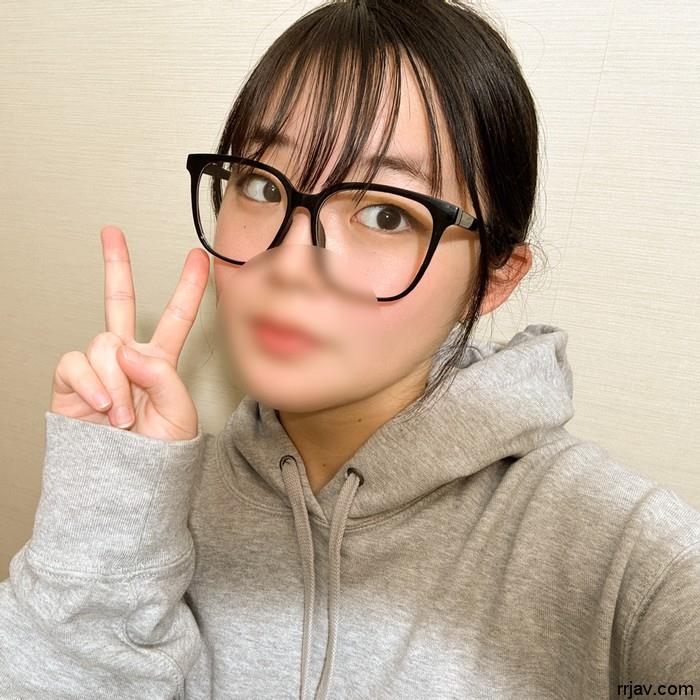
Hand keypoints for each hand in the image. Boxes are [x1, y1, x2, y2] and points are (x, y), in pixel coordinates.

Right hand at [49, 225, 208, 440]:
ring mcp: (98, 369)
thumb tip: (127, 349)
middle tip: (112, 233)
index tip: (200, 258)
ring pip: (103, 345)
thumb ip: (162, 376)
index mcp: (160, 362)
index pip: (177, 318)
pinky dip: (94, 386)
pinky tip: (105, 407)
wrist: (127, 484)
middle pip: (119, 303)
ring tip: (125, 415)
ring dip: (118, 383)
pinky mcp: (71, 383)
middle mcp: (127, 358)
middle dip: (116, 267)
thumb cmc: (156, 454)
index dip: (189, 288)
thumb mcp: (178, 414)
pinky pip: (76, 364)